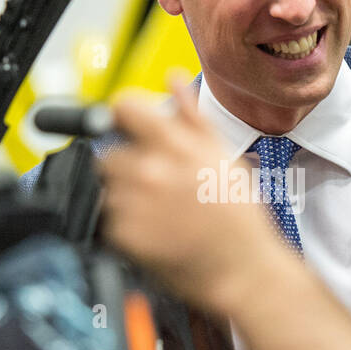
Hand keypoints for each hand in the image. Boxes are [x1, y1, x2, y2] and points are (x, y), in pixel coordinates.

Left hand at [99, 78, 288, 314]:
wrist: (243, 270)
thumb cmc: (240, 216)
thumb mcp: (224, 156)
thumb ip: (192, 116)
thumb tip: (171, 80)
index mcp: (175, 145)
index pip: (122, 109)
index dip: (123, 118)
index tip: (127, 128)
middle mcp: (150, 170)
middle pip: (108, 154)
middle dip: (125, 166)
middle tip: (152, 184)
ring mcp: (134, 204)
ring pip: (108, 190)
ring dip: (124, 198)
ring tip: (157, 212)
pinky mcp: (125, 235)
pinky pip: (109, 221)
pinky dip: (125, 226)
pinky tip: (154, 231)